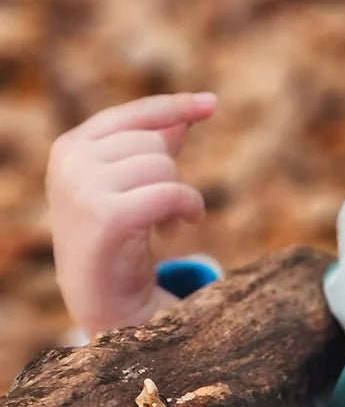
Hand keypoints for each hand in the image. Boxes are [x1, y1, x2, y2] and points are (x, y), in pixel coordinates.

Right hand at [46, 92, 216, 335]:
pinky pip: (172, 193)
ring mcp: (83, 188)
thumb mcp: (128, 186)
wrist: (102, 303)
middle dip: (170, 174)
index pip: (131, 115)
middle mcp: (70, 163)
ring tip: (165, 224)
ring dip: (180, 196)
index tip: (211, 104)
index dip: (174, 108)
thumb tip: (189, 113)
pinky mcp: (107, 216)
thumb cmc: (117, 242)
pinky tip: (175, 230)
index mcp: (69, 148)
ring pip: (164, 167)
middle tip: (163, 209)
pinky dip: (187, 210)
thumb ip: (151, 147)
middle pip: (154, 142)